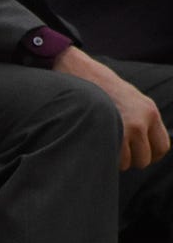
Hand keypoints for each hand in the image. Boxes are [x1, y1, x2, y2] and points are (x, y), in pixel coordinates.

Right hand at [55, 47, 170, 169]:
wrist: (81, 78)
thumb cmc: (102, 93)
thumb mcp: (132, 102)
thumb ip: (142, 122)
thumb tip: (146, 152)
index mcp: (150, 112)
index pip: (162, 148)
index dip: (150, 156)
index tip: (137, 155)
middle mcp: (141, 121)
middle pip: (144, 159)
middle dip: (131, 160)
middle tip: (118, 152)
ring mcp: (125, 129)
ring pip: (127, 163)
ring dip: (116, 161)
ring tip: (106, 145)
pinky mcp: (109, 135)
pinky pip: (113, 162)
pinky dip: (106, 159)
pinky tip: (98, 146)